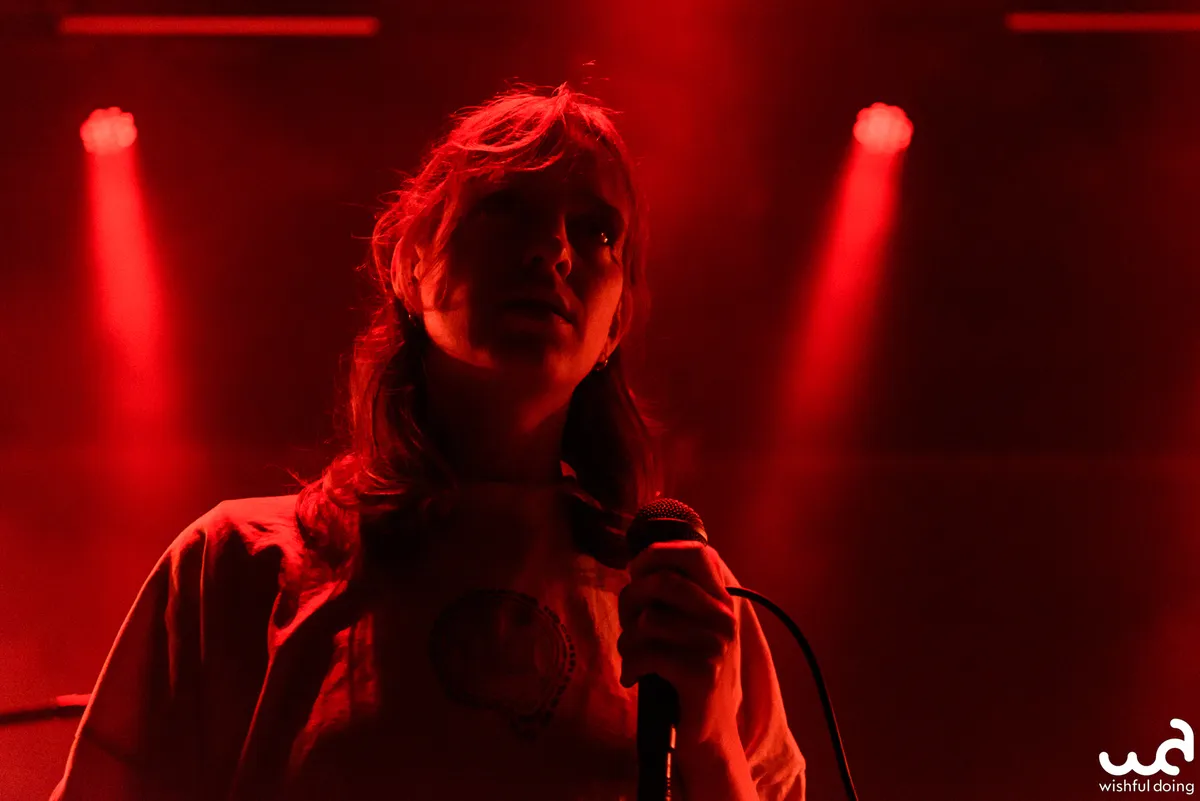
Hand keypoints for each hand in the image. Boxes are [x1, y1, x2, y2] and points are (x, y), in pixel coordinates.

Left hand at [617, 540, 740, 750]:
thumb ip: (676, 596)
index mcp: (723, 601)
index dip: (658, 553)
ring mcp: (715, 645)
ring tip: (632, 654)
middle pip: (664, 581)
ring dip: (627, 639)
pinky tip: (633, 676)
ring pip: (649, 619)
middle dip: (631, 598)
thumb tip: (637, 564)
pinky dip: (630, 664)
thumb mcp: (692, 627)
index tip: (636, 570)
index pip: (697, 553)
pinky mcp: (700, 674)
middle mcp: (724, 618)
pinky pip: (646, 653)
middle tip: (627, 622)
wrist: (710, 733)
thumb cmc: (688, 672)